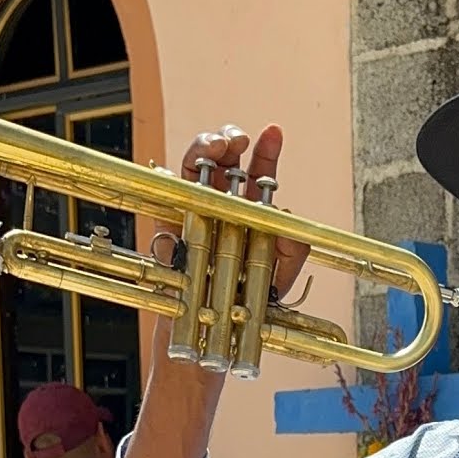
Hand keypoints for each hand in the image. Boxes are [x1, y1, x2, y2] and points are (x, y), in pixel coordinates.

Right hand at [172, 123, 311, 299]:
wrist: (216, 325)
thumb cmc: (248, 299)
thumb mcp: (281, 277)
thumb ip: (293, 252)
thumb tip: (287, 217)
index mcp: (251, 209)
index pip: (259, 172)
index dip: (267, 150)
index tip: (273, 132)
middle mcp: (222, 202)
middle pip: (223, 157)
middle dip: (228, 138)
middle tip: (236, 141)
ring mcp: (194, 209)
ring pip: (194, 165)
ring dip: (202, 146)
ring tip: (214, 146)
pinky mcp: (168, 224)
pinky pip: (165, 194)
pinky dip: (168, 177)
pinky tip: (175, 173)